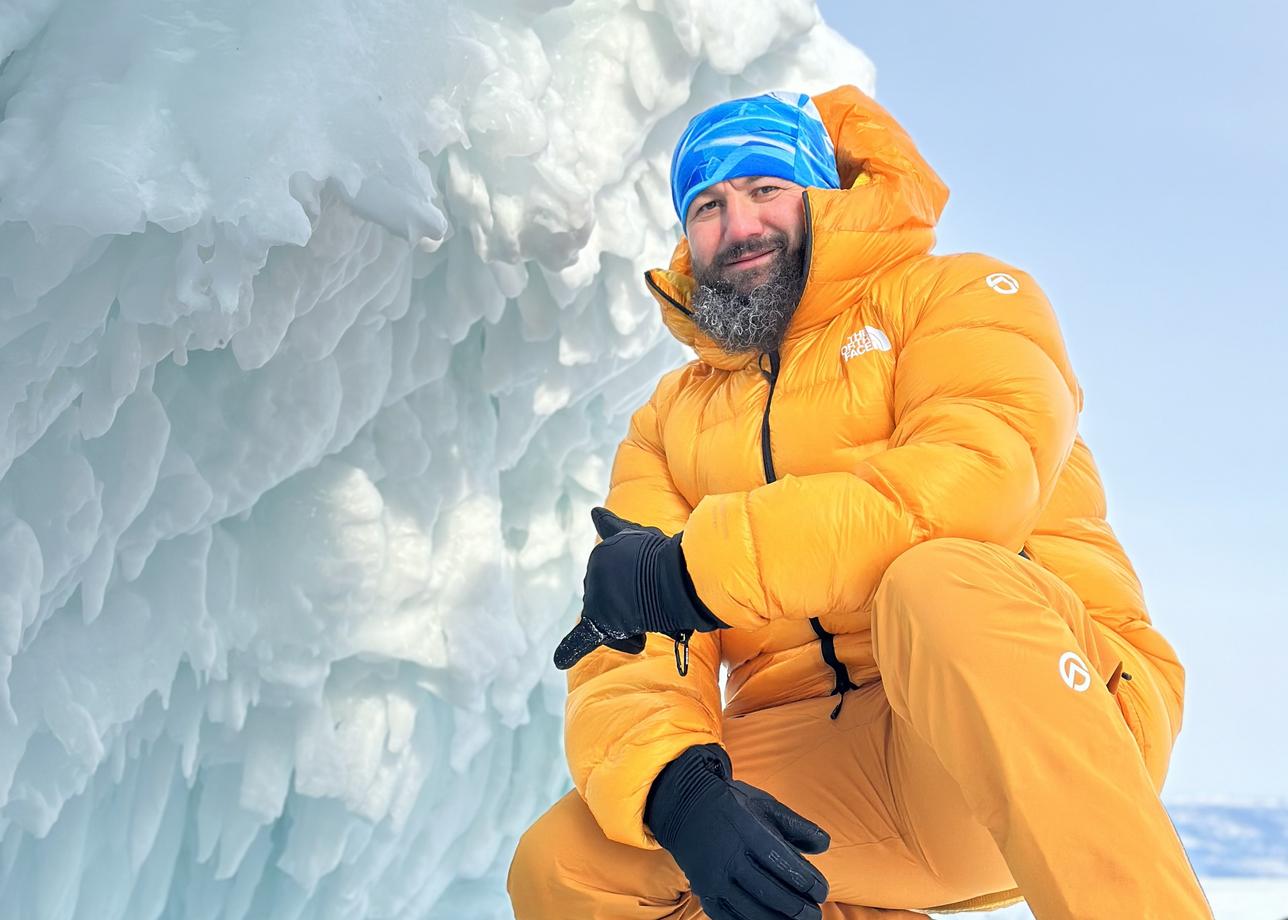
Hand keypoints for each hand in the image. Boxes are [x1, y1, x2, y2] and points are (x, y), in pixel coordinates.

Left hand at [553, 508, 725, 670]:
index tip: (596, 514)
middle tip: (656, 594)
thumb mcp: (650, 536)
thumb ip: (622, 529)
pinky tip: (559, 662)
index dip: (607, 524)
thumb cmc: (671, 558)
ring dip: (634, 617)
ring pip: (615, 613)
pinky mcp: (597, 617)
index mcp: (615, 538)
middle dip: (633, 596)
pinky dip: (571, 650)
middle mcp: (599, 560)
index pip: (611, 530)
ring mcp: (595, 588)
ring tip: (651, 609)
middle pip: (615, 588)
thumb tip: (594, 514)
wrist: (672, 576)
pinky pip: (584, 637)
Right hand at [646, 744, 830, 919]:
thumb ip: (796, 825)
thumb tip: (825, 845)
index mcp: (746, 831)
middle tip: (815, 914)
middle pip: (769, 891)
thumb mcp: (765, 805)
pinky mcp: (703, 890)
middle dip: (797, 908)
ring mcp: (713, 877)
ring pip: (750, 909)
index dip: (805, 881)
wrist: (684, 806)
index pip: (781, 863)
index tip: (821, 891)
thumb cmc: (732, 805)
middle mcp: (728, 856)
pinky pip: (728, 916)